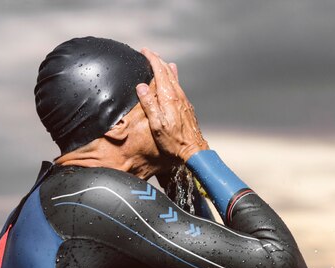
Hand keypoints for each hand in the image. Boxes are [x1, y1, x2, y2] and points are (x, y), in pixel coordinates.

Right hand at [136, 48, 208, 162]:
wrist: (194, 150)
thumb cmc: (174, 141)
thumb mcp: (157, 124)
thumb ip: (149, 104)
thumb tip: (141, 87)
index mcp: (169, 97)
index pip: (160, 71)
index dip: (151, 59)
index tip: (144, 51)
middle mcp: (178, 96)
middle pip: (168, 71)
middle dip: (157, 60)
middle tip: (149, 54)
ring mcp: (183, 100)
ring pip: (174, 77)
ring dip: (165, 67)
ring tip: (160, 61)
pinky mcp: (186, 106)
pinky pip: (178, 85)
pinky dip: (172, 77)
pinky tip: (174, 77)